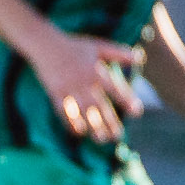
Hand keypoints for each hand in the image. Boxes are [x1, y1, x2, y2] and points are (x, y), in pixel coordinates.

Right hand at [24, 30, 148, 141]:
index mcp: (96, 70)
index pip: (115, 88)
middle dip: (109, 121)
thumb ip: (119, 53)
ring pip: (83, 111)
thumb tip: (139, 57)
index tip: (136, 112)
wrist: (45, 45)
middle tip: (118, 136)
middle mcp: (84, 81)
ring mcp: (69, 88)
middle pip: (99, 105)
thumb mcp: (98, 46)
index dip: (126, 100)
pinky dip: (70, 122)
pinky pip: (63, 111)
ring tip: (101, 139)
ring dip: (92, 126)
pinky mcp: (55, 93)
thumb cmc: (74, 46)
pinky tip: (78, 133)